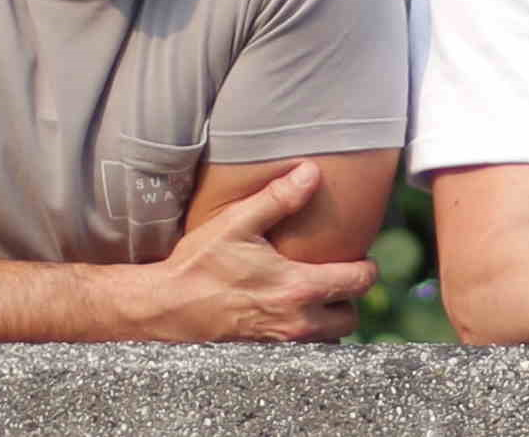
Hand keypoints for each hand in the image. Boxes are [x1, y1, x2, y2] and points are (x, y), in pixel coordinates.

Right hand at [138, 161, 379, 341]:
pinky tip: (286, 313)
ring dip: (327, 321)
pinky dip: (303, 335)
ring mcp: (280, 343)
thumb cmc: (197, 266)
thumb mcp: (236, 224)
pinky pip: (300, 349)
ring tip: (313, 298)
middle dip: (348, 299)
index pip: (360, 282)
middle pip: (351, 318)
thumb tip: (310, 172)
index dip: (366, 268)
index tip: (359, 258)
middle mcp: (296, 321)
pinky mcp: (264, 355)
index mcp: (299, 288)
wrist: (162, 308)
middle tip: (335, 280)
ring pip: (328, 339)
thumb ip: (278, 198)